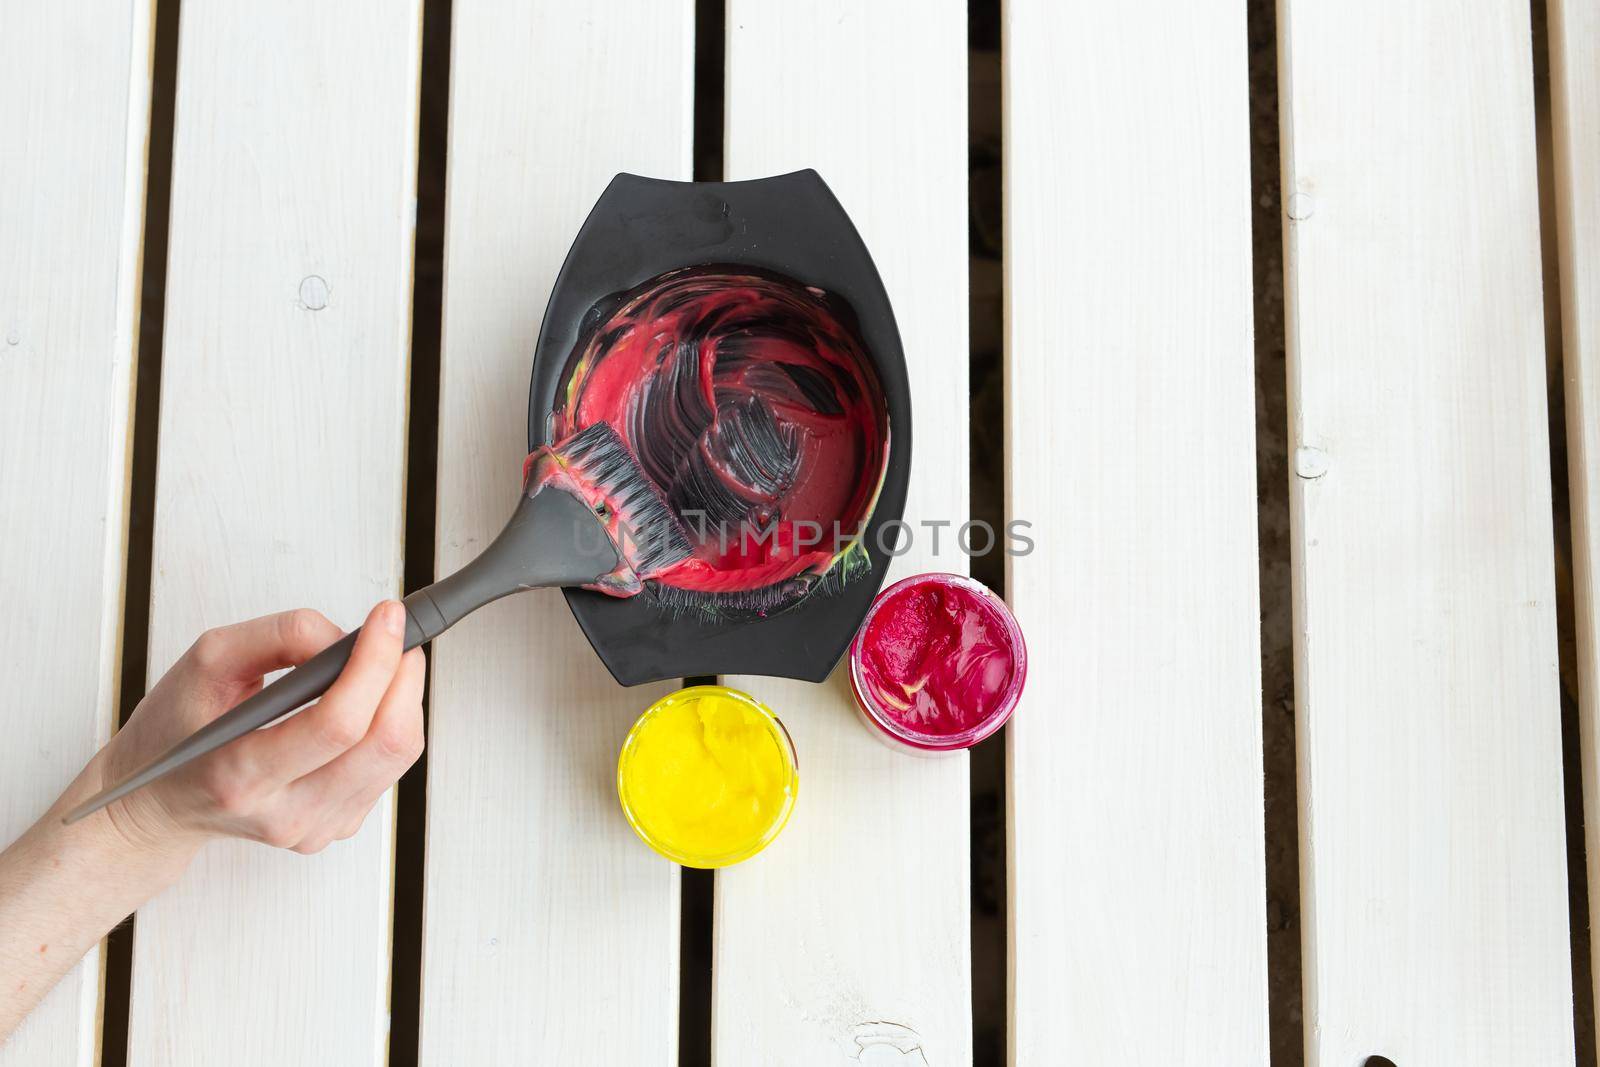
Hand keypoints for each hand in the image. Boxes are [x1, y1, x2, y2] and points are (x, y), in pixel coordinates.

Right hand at [99, 601, 425, 863]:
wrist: (157, 802)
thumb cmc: (176, 730)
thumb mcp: (206, 663)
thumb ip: (278, 636)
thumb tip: (347, 636)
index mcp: (240, 776)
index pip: (337, 724)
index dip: (374, 663)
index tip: (387, 618)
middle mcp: (284, 813)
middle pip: (383, 743)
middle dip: (402, 675)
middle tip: (397, 633)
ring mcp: (314, 828)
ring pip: (398, 756)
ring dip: (404, 696)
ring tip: (386, 660)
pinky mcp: (336, 827)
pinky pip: (388, 769)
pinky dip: (390, 723)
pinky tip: (369, 701)